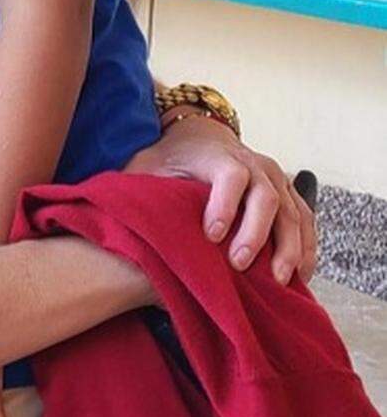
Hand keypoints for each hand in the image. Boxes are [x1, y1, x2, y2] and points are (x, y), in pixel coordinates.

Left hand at [130, 117, 316, 283]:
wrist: (201, 136)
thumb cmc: (170, 159)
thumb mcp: (148, 166)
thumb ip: (137, 187)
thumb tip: (110, 213)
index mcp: (221, 156)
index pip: (231, 176)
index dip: (224, 204)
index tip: (211, 235)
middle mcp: (256, 165)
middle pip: (267, 197)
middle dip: (256, 232)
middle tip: (240, 265)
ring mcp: (277, 180)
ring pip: (294, 212)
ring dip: (289, 247)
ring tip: (279, 281)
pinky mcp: (290, 196)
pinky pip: (306, 223)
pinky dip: (306, 249)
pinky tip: (299, 278)